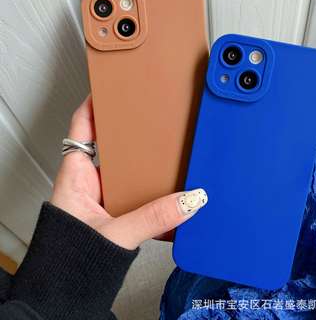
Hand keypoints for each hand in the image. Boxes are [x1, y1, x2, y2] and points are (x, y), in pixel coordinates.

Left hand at [51, 96, 206, 249]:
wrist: (64, 291)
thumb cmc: (71, 261)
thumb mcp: (116, 234)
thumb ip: (153, 218)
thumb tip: (189, 200)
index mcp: (76, 176)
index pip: (81, 126)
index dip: (94, 103)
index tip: (110, 86)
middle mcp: (87, 180)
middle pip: (105, 139)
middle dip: (125, 125)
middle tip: (146, 111)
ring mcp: (99, 193)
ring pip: (119, 163)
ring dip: (137, 155)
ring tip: (160, 142)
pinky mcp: (111, 208)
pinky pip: (129, 185)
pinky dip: (143, 180)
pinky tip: (161, 180)